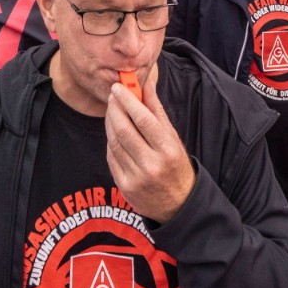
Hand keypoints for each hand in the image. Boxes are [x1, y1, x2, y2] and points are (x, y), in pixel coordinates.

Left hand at [105, 61, 195, 223]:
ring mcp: (136, 177)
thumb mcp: (173, 138)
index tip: (118, 88)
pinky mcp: (124, 186)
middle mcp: (152, 164)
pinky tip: (113, 131)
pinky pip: (111, 157)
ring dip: (109, 122)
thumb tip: (146, 83)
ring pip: (114, 142)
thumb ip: (157, 110)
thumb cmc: (175, 164)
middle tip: (112, 96)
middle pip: (124, 130)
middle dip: (114, 109)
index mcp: (167, 150)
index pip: (143, 120)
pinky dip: (110, 141)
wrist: (177, 204)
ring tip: (112, 110)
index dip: (127, 101)